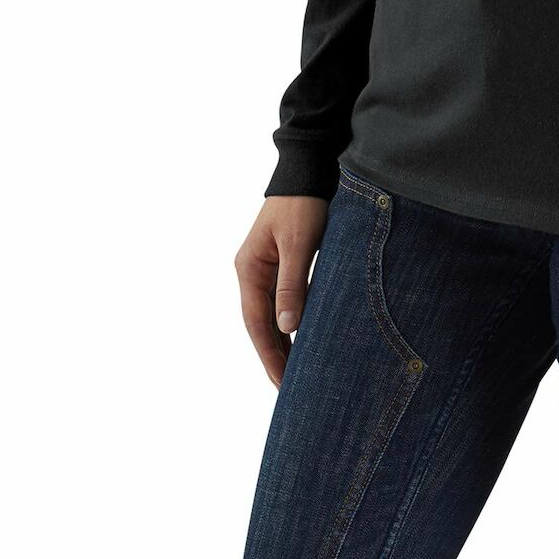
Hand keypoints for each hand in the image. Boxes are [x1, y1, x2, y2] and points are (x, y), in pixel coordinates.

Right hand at [234, 195, 328, 386]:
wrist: (308, 169)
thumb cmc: (303, 203)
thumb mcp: (298, 243)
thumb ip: (291, 283)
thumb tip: (287, 327)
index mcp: (249, 268)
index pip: (257, 323)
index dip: (270, 355)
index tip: (282, 383)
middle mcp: (252, 271)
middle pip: (261, 323)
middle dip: (274, 355)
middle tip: (290, 389)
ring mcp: (265, 266)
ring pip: (271, 313)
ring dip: (282, 341)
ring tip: (296, 372)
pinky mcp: (282, 260)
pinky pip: (282, 299)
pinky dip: (291, 320)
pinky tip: (303, 336)